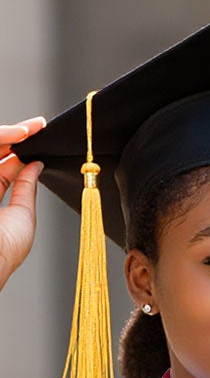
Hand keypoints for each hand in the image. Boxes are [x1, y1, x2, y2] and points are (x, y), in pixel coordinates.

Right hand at [0, 119, 45, 292]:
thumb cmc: (4, 251)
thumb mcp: (22, 216)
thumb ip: (26, 188)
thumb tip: (36, 165)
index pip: (1, 167)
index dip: (18, 151)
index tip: (38, 136)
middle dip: (14, 136)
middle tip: (37, 126)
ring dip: (6, 135)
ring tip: (28, 129)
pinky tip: (15, 136)